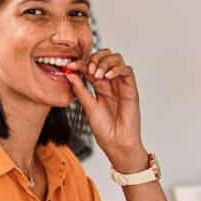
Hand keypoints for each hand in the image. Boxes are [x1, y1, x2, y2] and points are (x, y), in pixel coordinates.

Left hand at [65, 50, 147, 171]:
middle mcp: (110, 83)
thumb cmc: (104, 130)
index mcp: (98, 86)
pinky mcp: (131, 89)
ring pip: (117, 59)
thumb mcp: (87, 106)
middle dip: (95, 58)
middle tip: (88, 69)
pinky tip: (108, 76)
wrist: (116, 143)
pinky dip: (117, 69)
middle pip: (105, 57)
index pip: (90, 66)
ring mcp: (121, 85)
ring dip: (105, 62)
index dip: (80, 63)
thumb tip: (70, 73)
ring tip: (97, 74)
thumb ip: (80, 89)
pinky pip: (127, 71)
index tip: (70, 66)